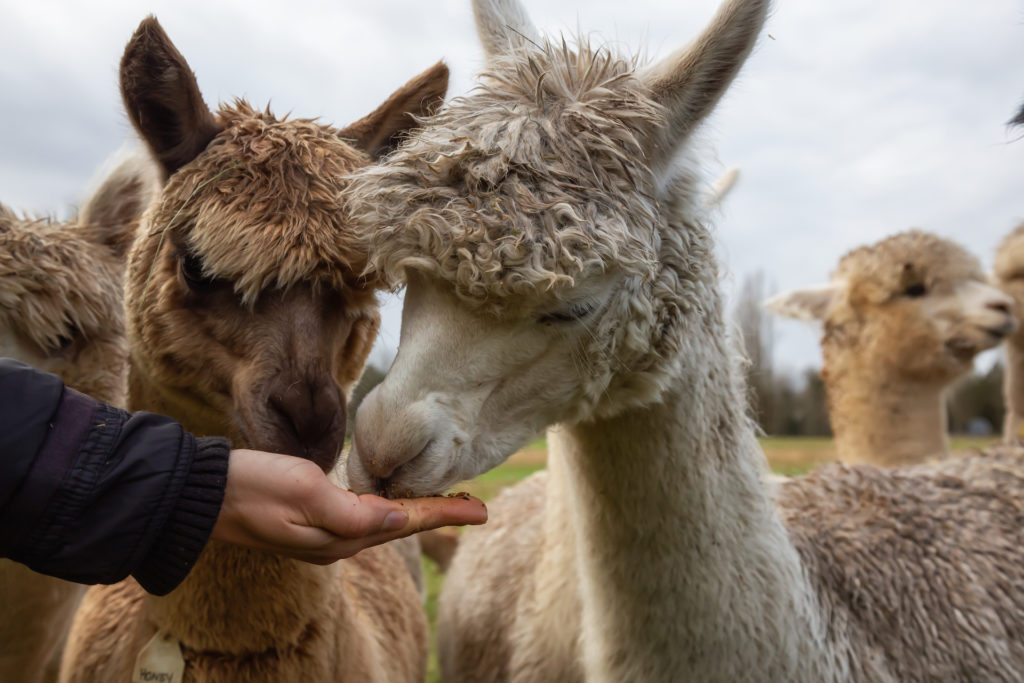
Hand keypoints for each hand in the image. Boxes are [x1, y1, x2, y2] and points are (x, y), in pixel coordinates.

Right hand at [211, 448, 486, 563]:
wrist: (204, 495)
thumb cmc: (254, 486)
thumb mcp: (304, 492)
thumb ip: (353, 511)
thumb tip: (399, 521)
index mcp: (341, 536)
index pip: (406, 522)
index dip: (444, 514)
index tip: (480, 509)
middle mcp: (337, 541)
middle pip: (400, 525)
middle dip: (438, 515)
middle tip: (475, 505)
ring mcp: (323, 533)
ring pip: (383, 523)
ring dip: (416, 512)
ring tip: (446, 502)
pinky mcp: (311, 521)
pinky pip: (362, 518)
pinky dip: (388, 508)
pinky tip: (394, 502)